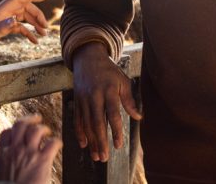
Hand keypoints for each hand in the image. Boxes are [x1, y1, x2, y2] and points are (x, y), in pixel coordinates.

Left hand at [0, 0, 48, 60]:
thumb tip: (15, 20)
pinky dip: (27, 32)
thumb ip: (1, 28)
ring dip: (34, 24)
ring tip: (44, 34)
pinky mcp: (1, 28)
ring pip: (23, 17)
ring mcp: (2, 20)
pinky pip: (18, 27)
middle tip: (46, 28)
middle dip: (37, 15)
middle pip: (24, 8)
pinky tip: (34, 41)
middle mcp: (1, 13)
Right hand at [0, 114, 60, 183]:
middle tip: (37, 119)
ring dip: (43, 128)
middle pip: (21, 125)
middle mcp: (15, 150)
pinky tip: (57, 144)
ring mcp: (29, 153)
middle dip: (30, 119)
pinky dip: (56, 142)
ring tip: (47, 131)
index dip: (14, 129)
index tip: (19, 132)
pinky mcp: (43, 160)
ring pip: (36, 130)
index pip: (7, 133)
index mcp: (2, 155)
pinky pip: (52, 143)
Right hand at [71, 42, 141, 162]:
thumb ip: (129, 99)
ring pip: (86, 123)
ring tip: (96, 156)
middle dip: (100, 141)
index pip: (112, 114)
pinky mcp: (77, 101)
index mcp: (109, 90)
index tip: (118, 145)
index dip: (115, 131)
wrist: (87, 58)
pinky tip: (84, 144)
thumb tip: (139, 117)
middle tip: (104, 158)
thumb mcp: (123, 80)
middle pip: (97, 122)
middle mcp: (94, 95)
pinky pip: (77, 119)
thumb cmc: (109, 71)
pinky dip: (79, 132)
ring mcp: (83, 99)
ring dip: (91, 141)